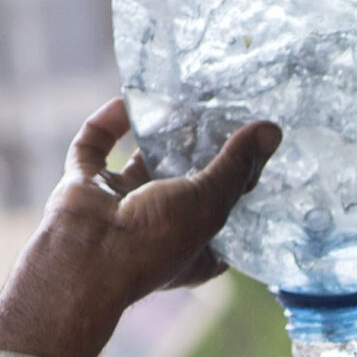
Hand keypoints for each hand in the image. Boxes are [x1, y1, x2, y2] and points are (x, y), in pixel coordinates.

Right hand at [0, 98, 280, 356]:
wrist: (86, 256)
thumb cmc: (156, 241)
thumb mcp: (211, 202)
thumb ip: (237, 166)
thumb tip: (272, 130)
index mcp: (195, 248)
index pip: (225, 211)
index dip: (240, 183)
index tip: (256, 149)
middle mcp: (157, 227)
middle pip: (183, 180)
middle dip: (197, 150)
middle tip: (217, 115)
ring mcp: (120, 205)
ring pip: (140, 160)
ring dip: (156, 133)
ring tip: (179, 102)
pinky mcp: (85, 185)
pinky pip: (94, 146)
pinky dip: (108, 123)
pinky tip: (128, 100)